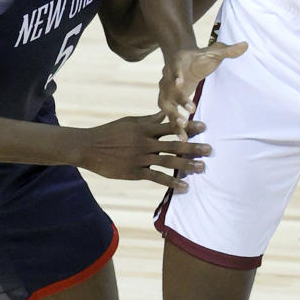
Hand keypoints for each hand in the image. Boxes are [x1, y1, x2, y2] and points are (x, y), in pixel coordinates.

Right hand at [75, 111, 211, 190]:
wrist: (89, 147)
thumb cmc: (110, 132)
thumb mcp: (130, 121)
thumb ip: (150, 119)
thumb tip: (165, 112)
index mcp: (146, 128)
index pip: (172, 126)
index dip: (188, 126)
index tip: (205, 126)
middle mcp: (146, 142)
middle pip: (175, 143)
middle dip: (194, 146)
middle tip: (211, 148)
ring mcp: (141, 158)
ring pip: (169, 161)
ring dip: (187, 165)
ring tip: (203, 167)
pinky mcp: (135, 172)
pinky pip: (157, 178)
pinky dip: (172, 182)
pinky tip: (184, 187)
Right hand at [158, 41, 247, 137]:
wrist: (184, 62)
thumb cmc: (199, 58)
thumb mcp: (213, 52)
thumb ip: (228, 51)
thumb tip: (246, 45)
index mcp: (177, 62)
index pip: (174, 67)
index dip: (176, 74)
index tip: (179, 82)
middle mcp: (167, 77)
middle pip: (169, 89)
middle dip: (178, 99)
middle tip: (190, 109)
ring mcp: (165, 92)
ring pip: (166, 105)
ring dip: (173, 116)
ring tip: (183, 127)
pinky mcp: (167, 103)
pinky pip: (169, 116)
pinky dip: (174, 127)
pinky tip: (183, 138)